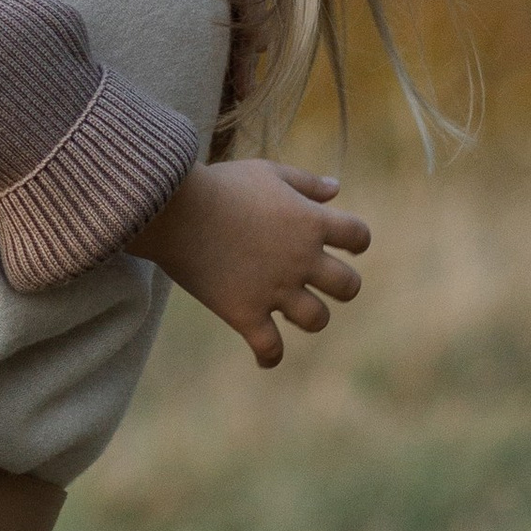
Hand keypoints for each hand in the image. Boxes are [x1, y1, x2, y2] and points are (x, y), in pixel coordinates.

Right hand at [133, 158, 370, 366]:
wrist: (171, 209)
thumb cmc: (217, 185)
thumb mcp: (264, 171)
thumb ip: (304, 181)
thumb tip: (335, 187)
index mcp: (310, 223)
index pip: (359, 237)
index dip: (356, 241)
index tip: (347, 245)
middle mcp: (300, 259)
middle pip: (348, 286)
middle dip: (340, 285)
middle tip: (318, 282)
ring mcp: (274, 289)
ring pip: (316, 319)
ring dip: (309, 316)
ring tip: (291, 312)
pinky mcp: (243, 311)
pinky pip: (269, 348)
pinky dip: (270, 356)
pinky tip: (265, 359)